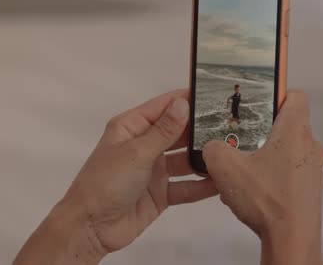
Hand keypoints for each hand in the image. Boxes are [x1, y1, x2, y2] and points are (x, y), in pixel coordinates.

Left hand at [60, 90, 216, 254]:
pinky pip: (185, 186)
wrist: (92, 227)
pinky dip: (201, 185)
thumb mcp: (136, 152)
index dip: (185, 100)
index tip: (212, 95)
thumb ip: (163, 131)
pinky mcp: (160, 193)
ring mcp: (152, 170)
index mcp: (130, 128)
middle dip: (200, 129)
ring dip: (203, 158)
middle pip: (177, 132)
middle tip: (230, 125)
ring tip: (230, 153)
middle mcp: (143, 145)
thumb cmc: (105, 182)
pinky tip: (220, 182)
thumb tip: (182, 104)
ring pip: (184, 160)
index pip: (162, 107)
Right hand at [203, 91, 322, 264]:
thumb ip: (211, 147)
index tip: (256, 100)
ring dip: (263, 155)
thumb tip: (210, 146)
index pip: (294, 95)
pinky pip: (286, 173)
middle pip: (285, 125)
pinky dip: (269, 176)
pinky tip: (250, 189)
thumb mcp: (224, 166)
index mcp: (294, 131)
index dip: (274, 93)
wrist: (291, 240)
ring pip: (284, 150)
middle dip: (259, 130)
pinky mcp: (307, 189)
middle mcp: (309, 146)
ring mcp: (311, 169)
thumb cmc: (268, 202)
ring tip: (241, 168)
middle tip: (238, 138)